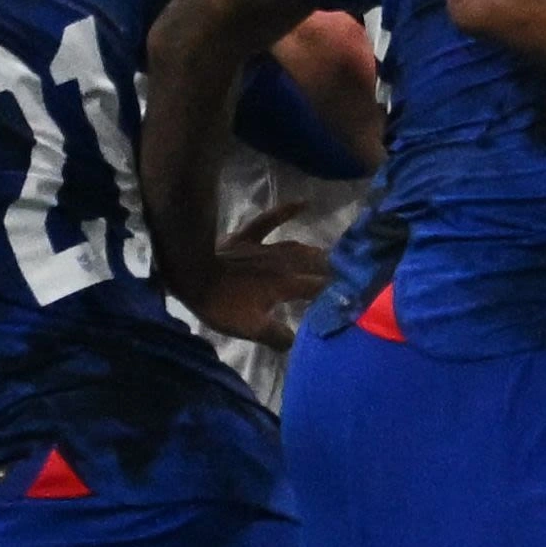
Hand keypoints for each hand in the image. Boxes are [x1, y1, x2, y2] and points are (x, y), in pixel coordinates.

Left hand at [185, 209, 337, 350]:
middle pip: (315, 266)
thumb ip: (277, 336)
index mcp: (286, 286)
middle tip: (349, 277)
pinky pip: (270, 220)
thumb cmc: (220, 304)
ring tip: (333, 257)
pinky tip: (303, 203)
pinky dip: (287, 210)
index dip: (338, 292)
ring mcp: (265, 248)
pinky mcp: (247, 237)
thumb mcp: (249, 328)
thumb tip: (298, 343)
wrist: (190, 274)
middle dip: (333, 272)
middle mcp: (283, 264)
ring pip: (299, 248)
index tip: (355, 297)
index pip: (319, 289)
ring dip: (317, 252)